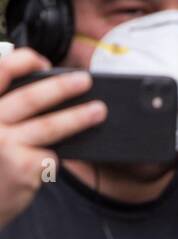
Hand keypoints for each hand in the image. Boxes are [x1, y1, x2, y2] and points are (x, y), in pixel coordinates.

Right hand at [0, 50, 106, 229]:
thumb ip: (8, 111)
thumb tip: (49, 93)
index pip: (1, 71)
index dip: (24, 62)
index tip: (45, 63)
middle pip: (31, 97)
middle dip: (62, 87)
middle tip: (86, 80)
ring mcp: (5, 144)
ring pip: (50, 126)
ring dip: (79, 117)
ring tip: (99, 111)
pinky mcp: (24, 167)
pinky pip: (52, 155)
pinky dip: (58, 155)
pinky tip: (62, 158)